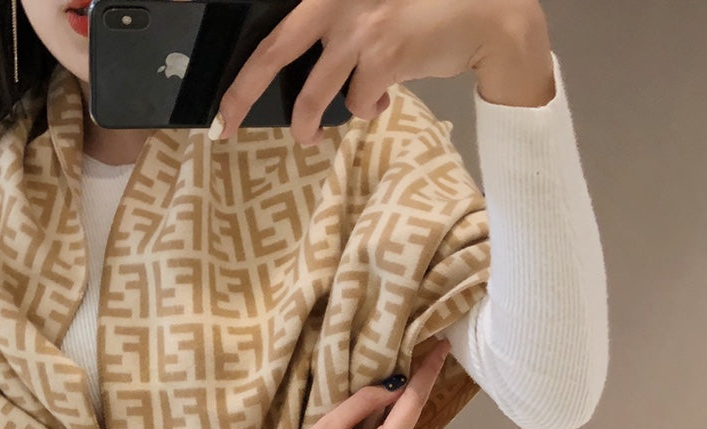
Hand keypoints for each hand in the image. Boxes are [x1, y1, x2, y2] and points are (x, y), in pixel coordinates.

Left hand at [211, 0, 553, 145]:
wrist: (486, 16)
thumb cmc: (426, 10)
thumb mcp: (373, 6)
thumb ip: (336, 30)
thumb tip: (306, 79)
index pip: (275, 28)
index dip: (243, 64)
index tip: (221, 94)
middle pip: (273, 52)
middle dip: (241, 96)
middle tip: (224, 126)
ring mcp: (360, 26)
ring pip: (314, 94)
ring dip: (308, 124)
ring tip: (309, 137)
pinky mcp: (384, 55)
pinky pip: (357, 103)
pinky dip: (366, 109)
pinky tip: (384, 98)